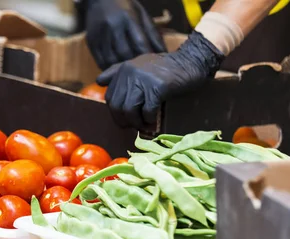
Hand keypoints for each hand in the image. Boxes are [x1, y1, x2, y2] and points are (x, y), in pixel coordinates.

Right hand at [83, 0, 165, 70]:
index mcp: (128, 18)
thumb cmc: (125, 7)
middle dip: (134, 65)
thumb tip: (163, 53)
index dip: (147, 57)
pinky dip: (109, 68)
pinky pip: (100, 61)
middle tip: (140, 73)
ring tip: (128, 73)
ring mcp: (99, 35)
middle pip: (124, 54)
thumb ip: (152, 33)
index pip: (139, 43)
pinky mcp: (91, 42)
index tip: (152, 66)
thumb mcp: (141, 14)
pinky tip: (115, 69)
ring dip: (121, 69)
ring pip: (111, 61)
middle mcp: (112, 26)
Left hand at [97, 31, 223, 129]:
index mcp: (123, 69)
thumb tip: (98, 81)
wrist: (191, 61)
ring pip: (129, 110)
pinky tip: (155, 120)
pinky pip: (148, 111)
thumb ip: (118, 72)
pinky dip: (150, 120)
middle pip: (117, 106)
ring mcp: (143, 79)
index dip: (116, 113)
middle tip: (136, 126)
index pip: (109, 98)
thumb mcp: (138, 65)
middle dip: (125, 121)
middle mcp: (129, 73)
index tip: (127, 120)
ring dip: (137, 122)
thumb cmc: (165, 68)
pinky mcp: (157, 87)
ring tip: (145, 125)